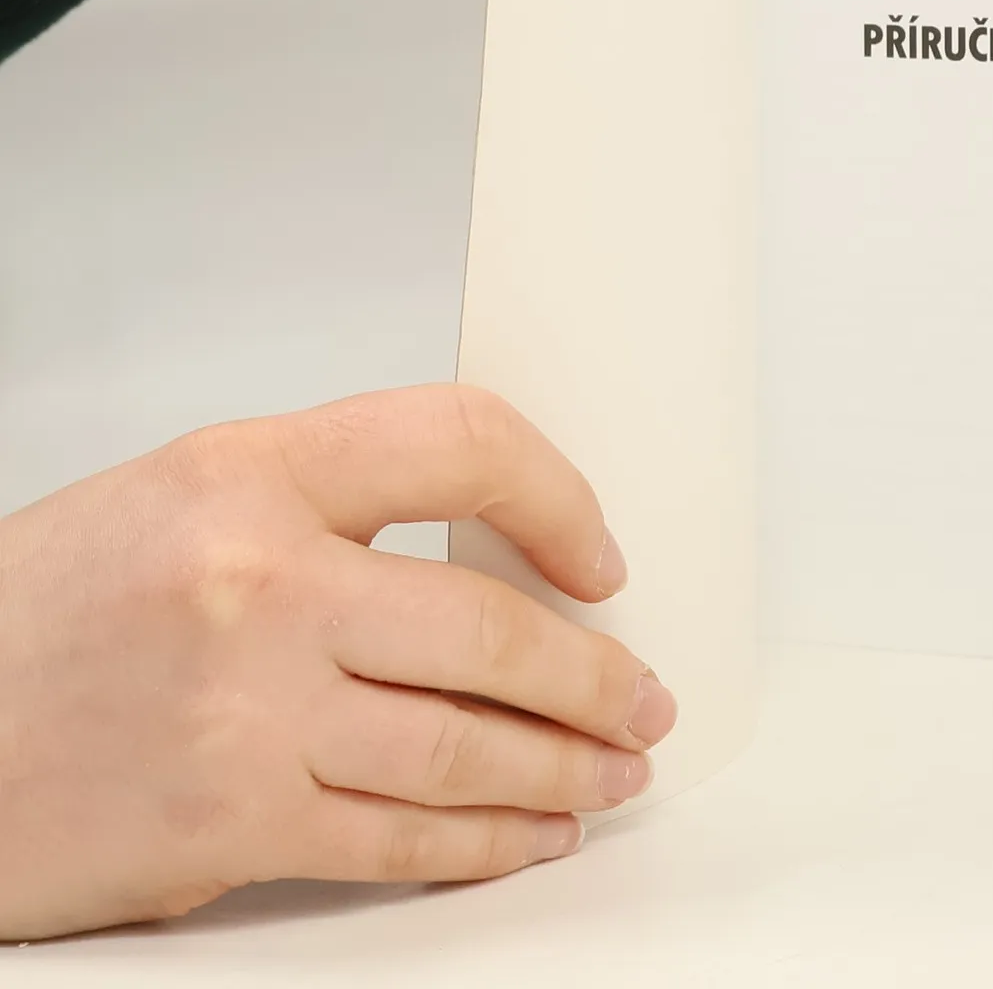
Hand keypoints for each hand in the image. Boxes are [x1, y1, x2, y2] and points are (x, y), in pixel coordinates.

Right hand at [0, 385, 674, 938]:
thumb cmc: (41, 612)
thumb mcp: (183, 494)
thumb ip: (328, 503)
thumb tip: (484, 551)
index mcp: (249, 474)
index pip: (461, 442)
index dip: (558, 495)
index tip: (597, 551)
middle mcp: (260, 583)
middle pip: (488, 625)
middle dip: (594, 673)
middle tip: (641, 694)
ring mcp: (250, 712)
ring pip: (464, 743)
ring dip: (564, 765)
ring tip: (614, 767)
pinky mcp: (231, 826)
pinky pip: (398, 837)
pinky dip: (484, 842)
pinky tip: (527, 833)